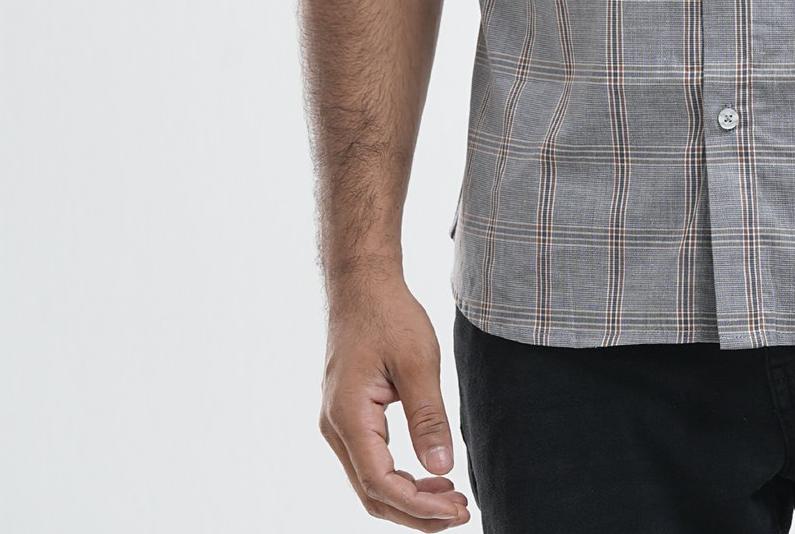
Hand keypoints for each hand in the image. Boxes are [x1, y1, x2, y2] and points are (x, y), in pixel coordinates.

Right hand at [319, 271, 470, 525]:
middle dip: (415, 511)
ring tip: (451, 498)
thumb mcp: (417, 362)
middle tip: (460, 512)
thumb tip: (442, 468)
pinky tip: (429, 475)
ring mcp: (338, 423)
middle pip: (372, 492)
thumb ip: (428, 417)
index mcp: (348, 417)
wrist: (362, 284)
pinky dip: (399, 477)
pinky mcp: (349, 415)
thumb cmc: (388, 315)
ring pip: (370, 480)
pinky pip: (371, 461)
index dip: (418, 505)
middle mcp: (335, 427)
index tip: (456, 510)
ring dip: (409, 496)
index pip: (380, 483)